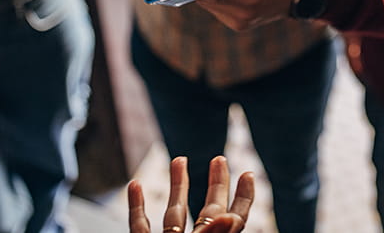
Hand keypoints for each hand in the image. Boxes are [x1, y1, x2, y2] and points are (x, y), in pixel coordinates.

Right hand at [128, 155, 253, 232]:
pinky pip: (139, 228)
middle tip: (220, 159)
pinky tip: (134, 184)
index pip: (234, 221)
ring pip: (174, 215)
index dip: (243, 198)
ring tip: (179, 158)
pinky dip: (136, 207)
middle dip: (216, 185)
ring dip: (177, 185)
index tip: (248, 173)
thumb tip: (232, 217)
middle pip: (209, 213)